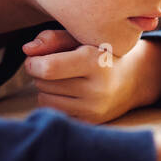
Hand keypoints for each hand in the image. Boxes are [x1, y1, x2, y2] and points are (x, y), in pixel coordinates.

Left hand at [21, 29, 160, 124]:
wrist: (133, 79)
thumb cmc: (101, 53)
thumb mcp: (82, 37)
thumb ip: (53, 39)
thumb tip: (27, 50)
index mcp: (95, 62)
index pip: (48, 68)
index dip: (33, 63)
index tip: (34, 58)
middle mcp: (97, 89)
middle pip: (43, 83)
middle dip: (40, 73)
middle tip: (53, 66)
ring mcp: (94, 110)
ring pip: (45, 100)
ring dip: (45, 88)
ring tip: (62, 79)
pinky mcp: (90, 122)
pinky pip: (54, 112)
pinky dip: (53, 102)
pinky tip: (67, 93)